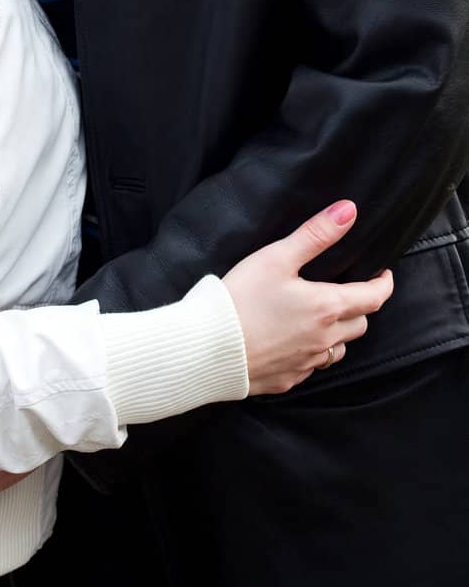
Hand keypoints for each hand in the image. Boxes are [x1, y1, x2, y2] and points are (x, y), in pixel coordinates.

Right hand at [222, 200, 393, 394]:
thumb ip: (315, 234)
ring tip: (322, 317)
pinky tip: (293, 341)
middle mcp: (324, 339)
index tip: (383, 275)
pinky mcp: (287, 379)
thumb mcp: (276, 257)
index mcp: (326, 308)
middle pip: (360, 324)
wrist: (208, 348)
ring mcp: (306, 363)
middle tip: (347, 291)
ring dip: (339, 333)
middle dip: (359, 307)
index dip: (383, 284)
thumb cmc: (241, 299)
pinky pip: (312, 366)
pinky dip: (311, 351)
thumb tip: (348, 211)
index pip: (373, 298)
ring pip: (338, 349)